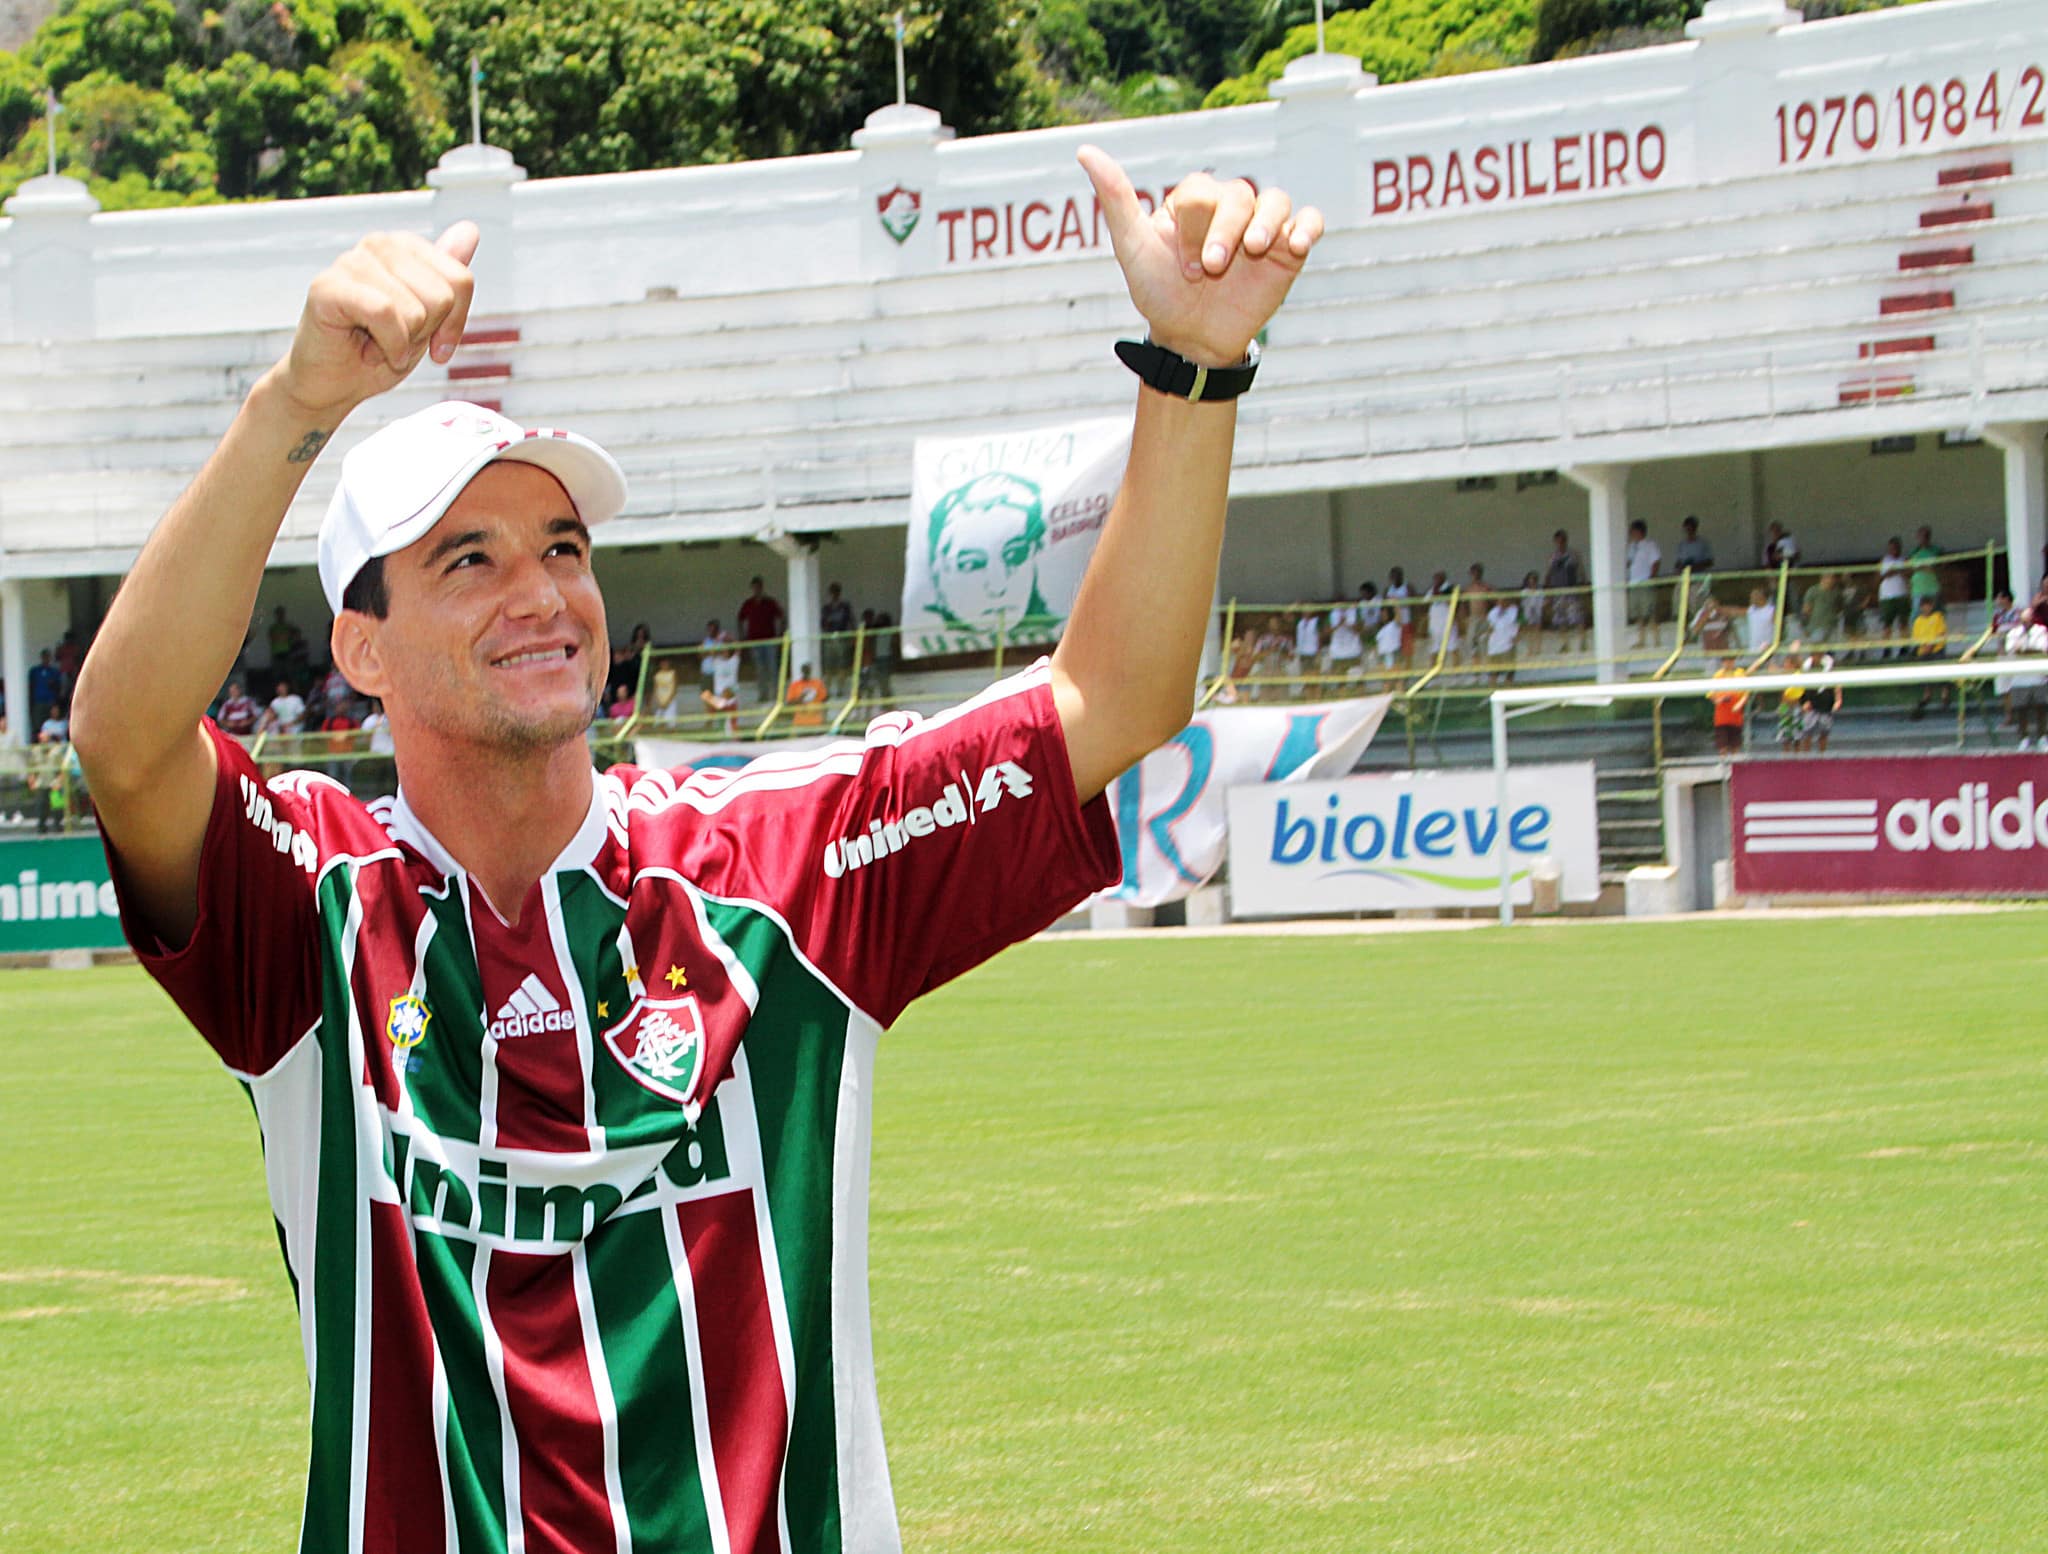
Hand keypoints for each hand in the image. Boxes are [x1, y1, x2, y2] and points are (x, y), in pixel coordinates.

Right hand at [276, 222, 479, 417]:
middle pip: (441, 297)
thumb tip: (470, 228)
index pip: (461, 281)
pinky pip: (385, 313)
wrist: (335, 384)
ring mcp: (351, 261)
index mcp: (406, 247)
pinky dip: (387, 345)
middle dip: (424, 333)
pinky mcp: (328, 286)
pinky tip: (369, 352)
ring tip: (377, 343)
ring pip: (415, 310)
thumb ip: (451, 276)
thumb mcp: (431, 319)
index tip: (434, 342)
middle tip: (395, 340)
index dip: (454, 324)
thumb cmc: (382, 350)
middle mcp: (379, 244)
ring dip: (402, 343)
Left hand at [1078, 145, 1321, 368]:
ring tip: (1255, 248)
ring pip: (1276, 200)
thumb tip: (1084, 150)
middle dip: (1224, 231)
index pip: (1200, 193)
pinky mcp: (1287, 249)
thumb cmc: (1160, 293)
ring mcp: (1261, 226)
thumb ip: (1116, 200)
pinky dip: (1306, 226)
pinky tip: (1294, 245)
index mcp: (1193, 200)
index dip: (1192, 229)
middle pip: (1238, 194)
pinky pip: (1309, 221)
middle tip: (1212, 268)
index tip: (1186, 269)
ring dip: (1266, 222)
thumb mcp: (1133, 248)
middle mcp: (1229, 207)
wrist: (1193, 340)